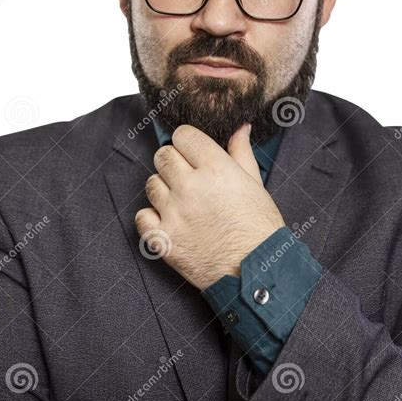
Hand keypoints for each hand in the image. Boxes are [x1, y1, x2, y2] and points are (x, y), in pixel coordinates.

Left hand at [135, 123, 285, 289]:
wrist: (254, 273)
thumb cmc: (259, 229)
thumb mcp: (256, 185)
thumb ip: (241, 153)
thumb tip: (240, 128)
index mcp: (216, 169)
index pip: (183, 135)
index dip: (187, 142)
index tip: (192, 153)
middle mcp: (191, 187)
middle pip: (163, 156)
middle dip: (174, 162)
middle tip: (186, 177)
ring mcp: (174, 214)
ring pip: (151, 184)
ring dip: (164, 190)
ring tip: (182, 203)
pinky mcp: (163, 239)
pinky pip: (142, 216)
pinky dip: (152, 218)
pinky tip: (169, 222)